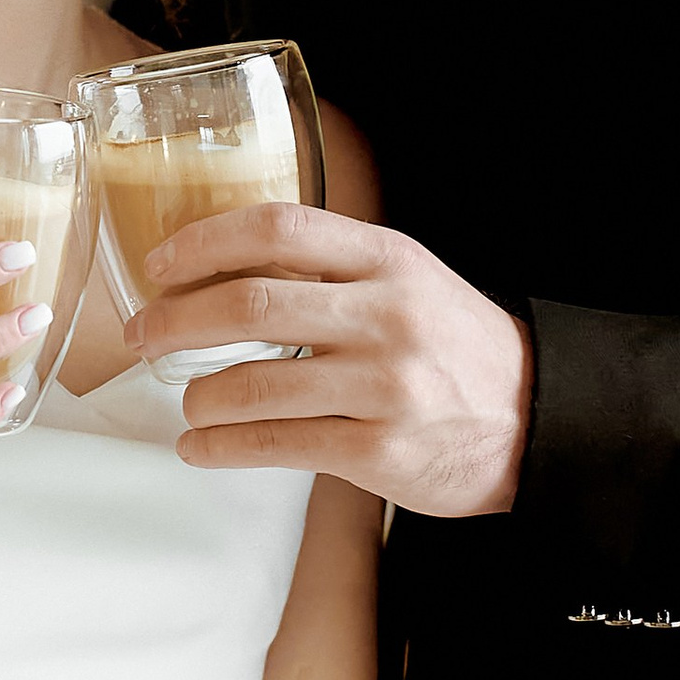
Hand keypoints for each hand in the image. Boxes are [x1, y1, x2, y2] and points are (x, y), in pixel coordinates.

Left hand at [124, 205, 533, 516]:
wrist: (536, 419)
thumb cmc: (453, 346)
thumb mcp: (408, 281)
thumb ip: (332, 268)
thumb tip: (222, 269)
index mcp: (387, 260)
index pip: (278, 227)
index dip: (204, 242)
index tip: (159, 263)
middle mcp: (385, 316)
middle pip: (250, 303)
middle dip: (176, 320)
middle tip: (143, 335)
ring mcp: (382, 387)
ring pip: (252, 384)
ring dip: (198, 395)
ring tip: (186, 401)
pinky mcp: (379, 452)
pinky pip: (276, 445)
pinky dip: (221, 447)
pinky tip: (199, 446)